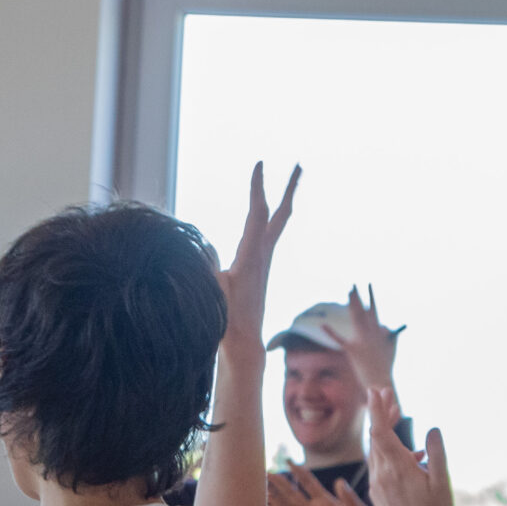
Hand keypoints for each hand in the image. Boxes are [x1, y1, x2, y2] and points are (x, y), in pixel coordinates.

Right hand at [216, 162, 299, 344]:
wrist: (244, 342)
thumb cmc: (227, 319)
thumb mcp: (215, 291)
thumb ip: (211, 266)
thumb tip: (207, 244)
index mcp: (252, 255)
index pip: (258, 212)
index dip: (259, 187)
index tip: (260, 162)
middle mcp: (263, 254)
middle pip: (281, 214)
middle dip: (289, 187)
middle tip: (299, 163)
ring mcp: (264, 261)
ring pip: (279, 223)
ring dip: (285, 200)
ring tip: (292, 181)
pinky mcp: (261, 268)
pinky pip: (270, 235)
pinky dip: (274, 218)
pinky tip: (270, 217)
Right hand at [271, 463, 373, 505]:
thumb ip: (349, 498)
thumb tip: (339, 481)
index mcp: (325, 501)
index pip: (308, 482)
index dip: (298, 471)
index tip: (288, 460)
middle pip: (291, 493)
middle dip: (279, 483)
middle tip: (266, 473)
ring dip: (273, 499)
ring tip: (261, 489)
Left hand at [322, 284, 395, 393]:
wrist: (381, 380)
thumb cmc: (385, 365)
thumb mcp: (390, 347)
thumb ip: (388, 335)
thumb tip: (384, 326)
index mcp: (379, 331)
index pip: (374, 309)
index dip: (371, 296)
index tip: (368, 283)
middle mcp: (371, 332)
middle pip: (363, 310)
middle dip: (358, 297)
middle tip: (352, 284)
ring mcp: (362, 340)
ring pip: (356, 317)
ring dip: (353, 303)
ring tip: (349, 291)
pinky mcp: (352, 349)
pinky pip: (340, 340)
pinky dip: (331, 333)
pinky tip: (322, 325)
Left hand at [364, 386, 453, 505]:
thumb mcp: (441, 485)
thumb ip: (436, 455)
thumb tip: (432, 429)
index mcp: (397, 469)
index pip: (381, 432)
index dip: (377, 410)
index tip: (376, 391)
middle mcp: (382, 474)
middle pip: (376, 437)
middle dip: (381, 414)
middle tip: (387, 393)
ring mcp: (377, 484)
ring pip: (376, 450)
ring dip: (383, 432)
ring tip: (398, 415)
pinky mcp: (377, 493)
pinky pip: (379, 464)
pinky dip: (387, 451)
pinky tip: (408, 453)